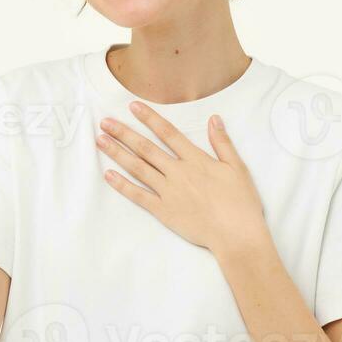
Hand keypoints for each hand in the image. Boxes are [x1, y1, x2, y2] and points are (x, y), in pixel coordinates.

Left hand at [96, 103, 268, 254]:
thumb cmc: (241, 202)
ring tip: (101, 141)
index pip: (168, 133)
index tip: (132, 106)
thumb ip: (222, 143)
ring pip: (138, 168)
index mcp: (196, 160)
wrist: (236, 234)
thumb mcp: (237, 168)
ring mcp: (168, 192)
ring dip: (118, 153)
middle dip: (124, 133)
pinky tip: (108, 175)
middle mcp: (178, 172)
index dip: (149, 118)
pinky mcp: (163, 211)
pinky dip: (122, 185)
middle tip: (105, 122)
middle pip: (146, 148)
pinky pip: (139, 195)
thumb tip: (214, 119)